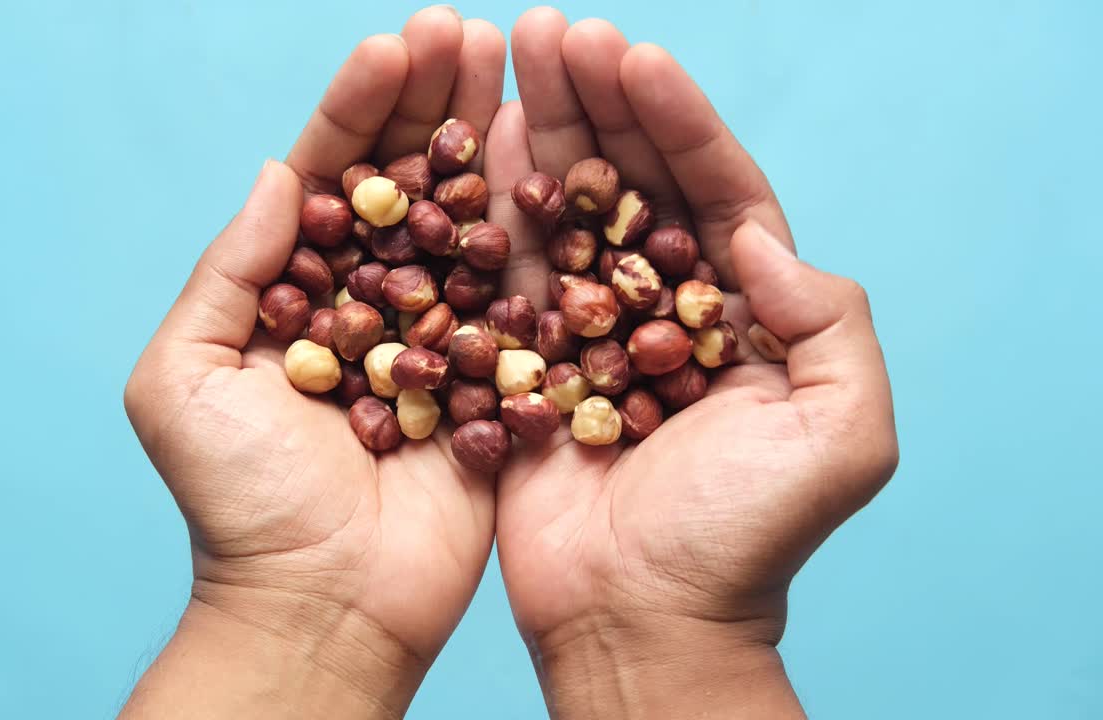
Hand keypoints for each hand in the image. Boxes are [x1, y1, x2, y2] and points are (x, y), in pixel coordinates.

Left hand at [120, 9, 504, 717]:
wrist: (323, 603)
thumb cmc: (239, 502)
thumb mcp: (185, 377)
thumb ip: (230, 271)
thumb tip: (278, 172)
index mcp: (294, 293)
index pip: (329, 180)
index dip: (358, 113)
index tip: (391, 46)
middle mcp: (372, 302)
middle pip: (405, 184)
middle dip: (429, 105)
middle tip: (463, 30)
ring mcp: (439, 336)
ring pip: (465, 221)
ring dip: (486, 141)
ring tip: (512, 60)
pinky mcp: (496, 377)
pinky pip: (516, 293)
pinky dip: (532, 227)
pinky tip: (551, 156)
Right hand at [482, 10, 898, 716]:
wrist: (641, 620)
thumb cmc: (746, 539)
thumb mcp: (840, 435)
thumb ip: (832, 325)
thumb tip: (758, 237)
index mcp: (746, 313)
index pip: (717, 191)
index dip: (680, 121)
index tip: (637, 57)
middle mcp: (666, 307)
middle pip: (635, 181)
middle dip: (601, 102)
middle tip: (557, 28)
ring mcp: (589, 327)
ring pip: (566, 208)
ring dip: (544, 128)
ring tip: (513, 50)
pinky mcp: (524, 357)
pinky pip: (509, 266)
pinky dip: (494, 201)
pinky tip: (479, 135)